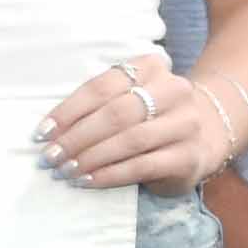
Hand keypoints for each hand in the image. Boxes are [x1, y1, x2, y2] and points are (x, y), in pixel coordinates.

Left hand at [33, 47, 236, 191]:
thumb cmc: (151, 116)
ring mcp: (186, 123)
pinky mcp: (189, 155)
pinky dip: (111, 174)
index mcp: (151, 67)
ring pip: (129, 140)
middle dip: (77, 137)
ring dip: (91, 158)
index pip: (100, 87)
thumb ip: (98, 104)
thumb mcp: (129, 98)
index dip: (67, 111)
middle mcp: (173, 90)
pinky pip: (143, 166)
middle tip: (50, 157)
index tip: (42, 133)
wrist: (206, 134)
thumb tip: (50, 132)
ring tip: (66, 171)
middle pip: (114, 113)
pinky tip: (89, 181)